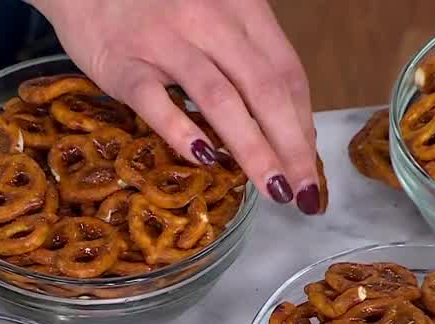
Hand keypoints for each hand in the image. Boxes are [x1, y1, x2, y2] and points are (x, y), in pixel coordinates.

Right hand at [30, 0, 322, 213]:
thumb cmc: (156, 5)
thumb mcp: (214, 15)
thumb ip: (245, 57)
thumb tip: (283, 125)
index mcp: (241, 7)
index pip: (286, 72)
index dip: (304, 123)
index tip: (310, 166)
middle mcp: (209, 20)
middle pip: (263, 89)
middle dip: (291, 146)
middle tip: (303, 193)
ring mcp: (164, 41)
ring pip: (220, 99)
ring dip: (253, 150)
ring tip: (272, 189)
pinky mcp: (123, 63)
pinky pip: (156, 101)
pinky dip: (182, 132)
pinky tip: (205, 161)